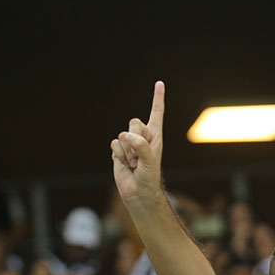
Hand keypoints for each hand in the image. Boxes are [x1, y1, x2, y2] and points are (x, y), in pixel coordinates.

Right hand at [111, 81, 164, 205]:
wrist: (138, 192)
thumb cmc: (149, 177)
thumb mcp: (149, 160)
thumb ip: (140, 145)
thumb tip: (125, 136)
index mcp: (155, 136)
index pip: (157, 113)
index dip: (157, 98)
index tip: (160, 83)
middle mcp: (143, 137)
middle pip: (134, 122)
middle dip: (135, 138)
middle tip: (139, 157)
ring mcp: (130, 143)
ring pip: (122, 135)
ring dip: (127, 152)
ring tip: (134, 163)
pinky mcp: (119, 151)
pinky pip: (114, 144)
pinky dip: (119, 156)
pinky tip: (125, 165)